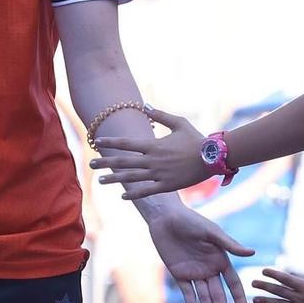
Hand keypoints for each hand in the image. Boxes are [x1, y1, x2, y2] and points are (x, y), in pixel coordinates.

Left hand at [90, 105, 207, 198]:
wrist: (213, 157)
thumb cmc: (196, 138)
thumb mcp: (178, 122)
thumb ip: (160, 115)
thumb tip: (145, 106)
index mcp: (153, 145)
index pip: (126, 143)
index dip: (110, 143)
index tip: (97, 143)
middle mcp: (153, 160)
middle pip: (124, 162)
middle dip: (106, 163)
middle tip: (91, 165)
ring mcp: (159, 174)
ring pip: (131, 178)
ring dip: (115, 179)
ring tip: (100, 181)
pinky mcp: (167, 186)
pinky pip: (147, 191)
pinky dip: (134, 194)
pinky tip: (122, 196)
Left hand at [143, 201, 253, 302]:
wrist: (166, 218)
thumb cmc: (191, 221)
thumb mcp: (211, 232)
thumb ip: (230, 245)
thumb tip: (252, 253)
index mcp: (220, 259)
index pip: (232, 283)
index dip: (238, 298)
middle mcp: (209, 269)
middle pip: (218, 296)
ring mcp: (194, 273)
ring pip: (204, 298)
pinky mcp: (178, 274)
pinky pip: (187, 293)